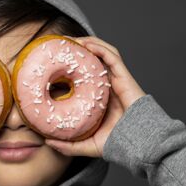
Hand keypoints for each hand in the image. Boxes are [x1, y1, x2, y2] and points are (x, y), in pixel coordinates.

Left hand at [43, 36, 146, 157]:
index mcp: (99, 97)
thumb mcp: (86, 144)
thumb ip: (67, 145)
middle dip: (77, 50)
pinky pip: (111, 56)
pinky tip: (85, 44)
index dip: (71, 68)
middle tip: (58, 45)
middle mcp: (108, 85)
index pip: (84, 76)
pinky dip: (99, 47)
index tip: (53, 64)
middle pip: (92, 60)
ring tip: (70, 40)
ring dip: (87, 43)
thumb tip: (47, 141)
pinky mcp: (124, 76)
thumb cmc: (117, 143)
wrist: (137, 142)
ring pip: (102, 53)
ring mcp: (117, 79)